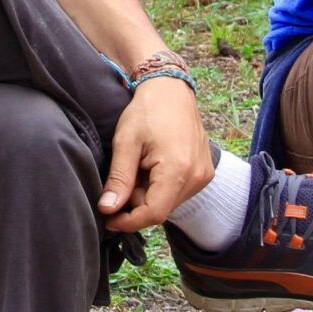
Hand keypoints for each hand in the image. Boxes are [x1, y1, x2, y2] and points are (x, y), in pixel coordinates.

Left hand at [96, 78, 213, 232]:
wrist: (171, 89)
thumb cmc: (147, 111)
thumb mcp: (125, 143)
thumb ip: (118, 179)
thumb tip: (107, 209)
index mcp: (178, 169)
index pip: (153, 213)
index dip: (128, 222)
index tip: (108, 219)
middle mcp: (197, 176)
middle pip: (161, 210)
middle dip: (136, 203)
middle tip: (122, 178)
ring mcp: (203, 175)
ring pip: (168, 203)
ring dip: (148, 195)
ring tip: (139, 167)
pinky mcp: (204, 172)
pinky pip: (178, 192)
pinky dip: (160, 187)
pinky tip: (152, 166)